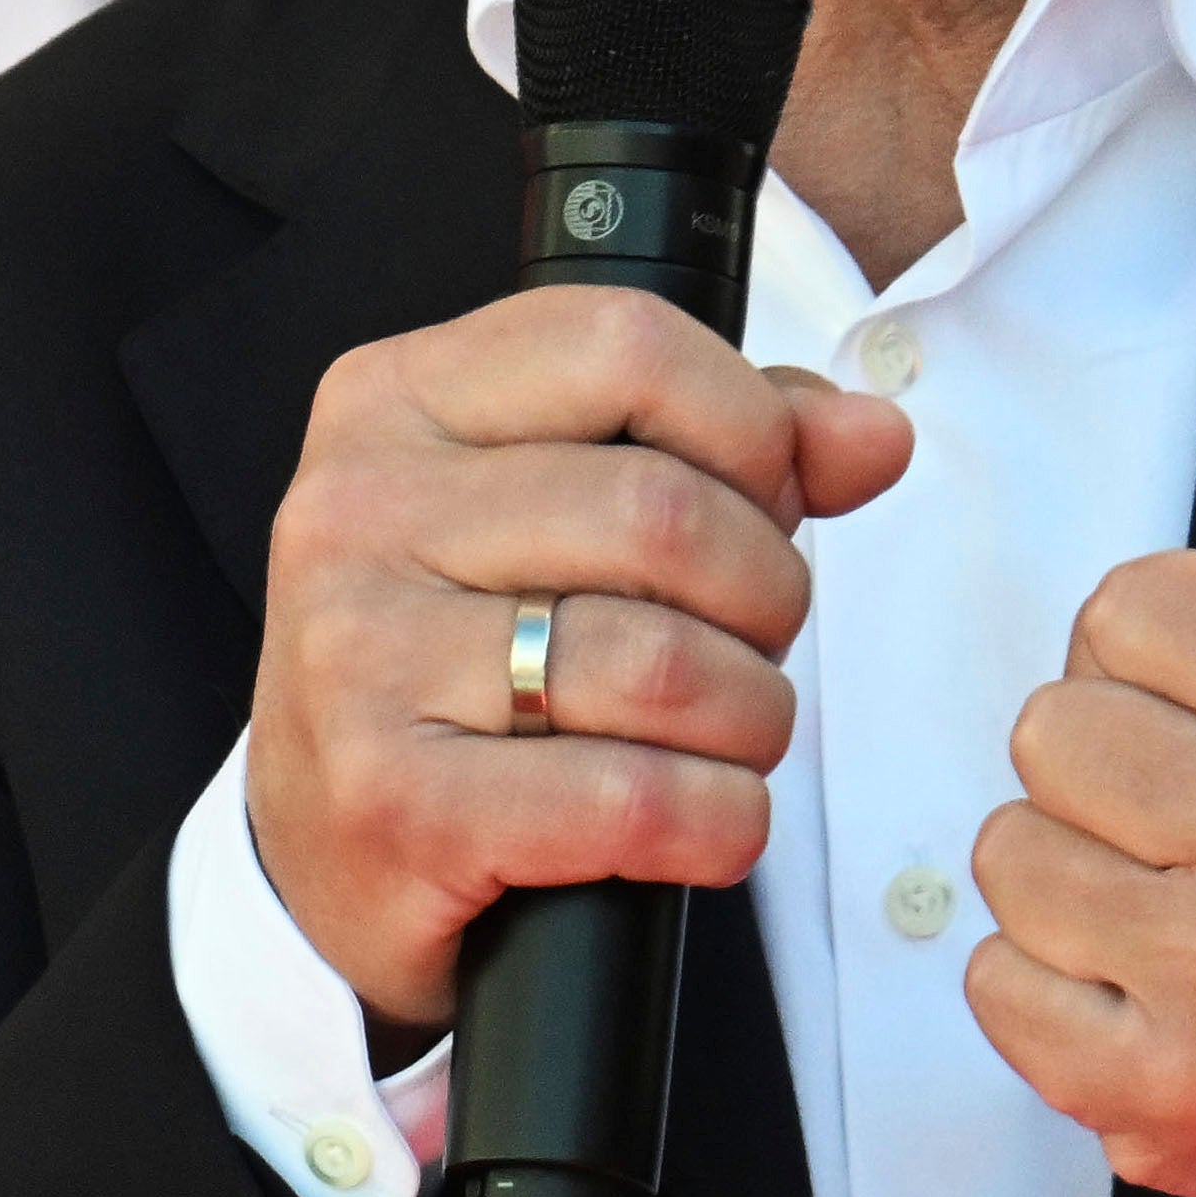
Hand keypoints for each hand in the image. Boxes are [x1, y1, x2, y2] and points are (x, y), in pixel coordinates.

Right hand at [247, 290, 913, 1035]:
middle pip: (664, 513)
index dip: (748, 428)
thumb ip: (725, 449)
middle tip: (753, 644)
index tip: (764, 502)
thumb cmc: (464, 658)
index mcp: (396, 400)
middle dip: (765, 594)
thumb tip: (875, 436)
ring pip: (662, 663)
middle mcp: (358, 512)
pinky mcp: (392, 804)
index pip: (627, 344)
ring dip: (750, 717)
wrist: (320, 852)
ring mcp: (361, 659)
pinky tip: (705, 821)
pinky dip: (715, 820)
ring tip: (730, 735)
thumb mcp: (560, 510)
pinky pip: (630, 799)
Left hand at [967, 553, 1195, 1196]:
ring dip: (1071, 874)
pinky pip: (995, 983)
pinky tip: (1142, 992)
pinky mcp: (1162, 1099)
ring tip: (1166, 909)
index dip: (1146, 659)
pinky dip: (1049, 985)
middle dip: (1102, 764)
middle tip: (1180, 822)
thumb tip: (1112, 633)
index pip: (1129, 610)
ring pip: (1010, 852)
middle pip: (1051, 727)